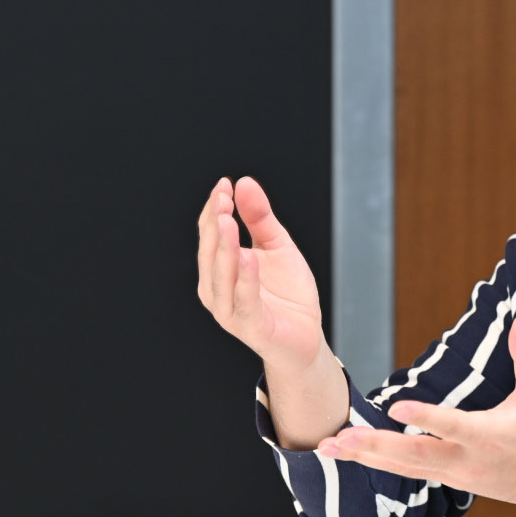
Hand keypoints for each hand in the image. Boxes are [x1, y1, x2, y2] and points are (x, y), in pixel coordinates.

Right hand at [197, 176, 324, 374]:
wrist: (305, 334)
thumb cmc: (286, 292)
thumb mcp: (277, 246)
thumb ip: (260, 218)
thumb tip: (244, 182)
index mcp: (219, 269)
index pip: (210, 235)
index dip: (215, 209)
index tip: (224, 183)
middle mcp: (217, 290)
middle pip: (211, 253)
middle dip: (215, 225)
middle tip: (223, 198)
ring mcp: (231, 311)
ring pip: (221, 278)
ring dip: (224, 249)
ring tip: (228, 221)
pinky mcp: (252, 327)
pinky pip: (245, 303)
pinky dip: (245, 280)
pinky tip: (249, 257)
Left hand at [317, 315, 515, 514]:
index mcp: (489, 436)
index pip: (452, 426)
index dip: (425, 416)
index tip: (396, 407)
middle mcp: (466, 460)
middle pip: (414, 455)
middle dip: (375, 447)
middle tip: (341, 437)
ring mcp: (454, 473)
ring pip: (403, 468)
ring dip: (365, 457)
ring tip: (329, 445)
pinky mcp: (447, 478)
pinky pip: (406, 472)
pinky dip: (377, 463)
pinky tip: (351, 454)